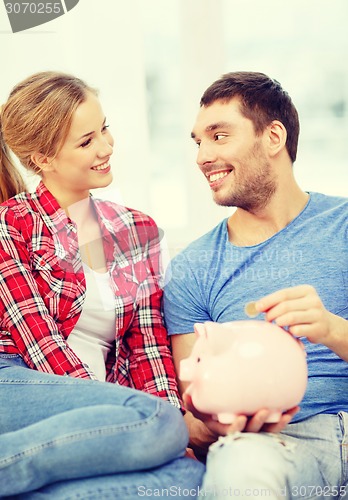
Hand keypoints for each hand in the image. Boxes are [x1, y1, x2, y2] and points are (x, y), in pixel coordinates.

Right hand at [183, 393, 298, 434]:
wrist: (219, 421)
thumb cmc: (208, 412)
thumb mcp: (197, 408)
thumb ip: (192, 402)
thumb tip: (187, 394)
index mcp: (225, 429)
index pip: (232, 432)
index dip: (237, 427)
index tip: (241, 417)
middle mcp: (241, 432)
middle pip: (253, 431)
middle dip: (259, 422)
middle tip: (265, 410)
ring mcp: (254, 429)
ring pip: (268, 430)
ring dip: (278, 422)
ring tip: (287, 411)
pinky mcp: (263, 424)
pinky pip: (276, 424)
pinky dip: (285, 417)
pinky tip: (294, 407)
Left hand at [256, 284, 332, 344]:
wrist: (327, 327)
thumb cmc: (303, 313)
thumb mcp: (294, 303)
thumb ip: (278, 303)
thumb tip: (257, 306)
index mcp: (306, 290)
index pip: (283, 294)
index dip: (268, 300)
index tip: (257, 307)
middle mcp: (314, 300)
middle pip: (285, 306)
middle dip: (271, 314)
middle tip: (267, 320)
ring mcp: (317, 314)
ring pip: (290, 318)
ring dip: (279, 323)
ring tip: (277, 325)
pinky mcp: (318, 328)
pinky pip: (297, 330)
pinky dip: (289, 331)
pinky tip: (290, 331)